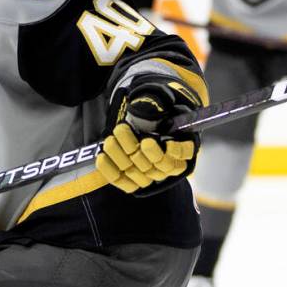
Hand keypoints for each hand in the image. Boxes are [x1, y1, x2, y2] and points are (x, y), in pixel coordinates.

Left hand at [97, 79, 200, 195]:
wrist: (138, 125)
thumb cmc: (152, 114)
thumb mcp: (159, 104)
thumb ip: (158, 104)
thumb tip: (152, 106)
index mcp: (181, 144)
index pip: (184, 152)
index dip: (176, 151)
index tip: (163, 141)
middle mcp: (167, 164)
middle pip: (158, 164)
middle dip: (140, 149)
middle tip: (122, 129)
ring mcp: (150, 175)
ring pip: (138, 171)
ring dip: (121, 155)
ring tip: (111, 139)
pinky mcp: (133, 182)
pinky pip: (122, 181)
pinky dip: (110, 170)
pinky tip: (102, 157)